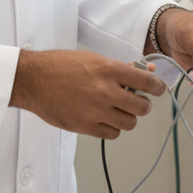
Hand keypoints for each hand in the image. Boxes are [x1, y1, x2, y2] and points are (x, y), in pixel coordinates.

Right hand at [9, 49, 165, 138]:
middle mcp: (106, 91)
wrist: (33, 80)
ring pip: (130, 123)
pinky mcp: (85, 127)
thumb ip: (120, 68)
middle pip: (142, 108)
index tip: (159, 90)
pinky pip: (112, 134)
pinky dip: (113, 128)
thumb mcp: (94, 58)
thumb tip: (145, 72)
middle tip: (137, 102)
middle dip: (143, 105)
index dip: (158, 88)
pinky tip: (105, 119)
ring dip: (128, 118)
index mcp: (110, 70)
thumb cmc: (61, 66)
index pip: (148, 82)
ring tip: (118, 110)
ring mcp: (96, 111)